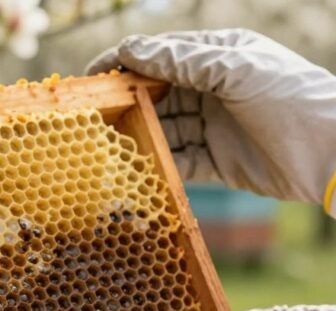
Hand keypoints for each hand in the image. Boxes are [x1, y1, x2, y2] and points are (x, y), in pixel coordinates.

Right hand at [87, 29, 335, 215]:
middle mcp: (213, 89)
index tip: (91, 76)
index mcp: (219, 57)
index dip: (125, 63)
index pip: (161, 55)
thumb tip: (128, 49)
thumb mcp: (233, 70)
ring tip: (109, 144)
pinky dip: (156, 164)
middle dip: (127, 102)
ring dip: (139, 135)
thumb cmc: (290, 99)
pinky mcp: (216, 162)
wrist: (333, 153)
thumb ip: (180, 60)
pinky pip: (177, 161)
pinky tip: (135, 168)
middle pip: (157, 94)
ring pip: (163, 129)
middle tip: (93, 114)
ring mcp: (213, 126)